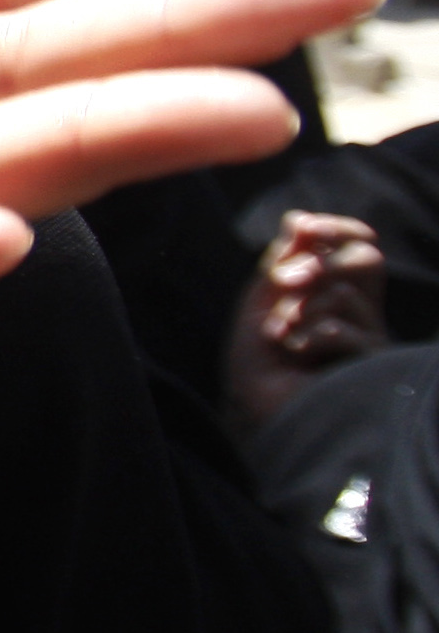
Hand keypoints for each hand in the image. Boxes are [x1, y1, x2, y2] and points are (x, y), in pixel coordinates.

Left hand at [225, 208, 388, 433]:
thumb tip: (299, 218)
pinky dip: (311, 336)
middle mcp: (362, 311)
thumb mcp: (263, 300)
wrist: (258, 414)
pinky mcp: (375, 366)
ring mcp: (373, 337)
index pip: (357, 243)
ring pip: (347, 294)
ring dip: (301, 310)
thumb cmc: (259, 362)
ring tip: (280, 336)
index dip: (334, 229)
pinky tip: (295, 354)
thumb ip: (282, 260)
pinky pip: (346, 330)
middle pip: (367, 259)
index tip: (301, 226)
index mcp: (337, 290)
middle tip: (284, 283)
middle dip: (318, 264)